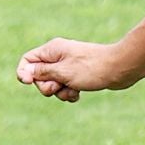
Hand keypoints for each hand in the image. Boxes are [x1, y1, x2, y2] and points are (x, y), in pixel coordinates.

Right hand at [15, 38, 129, 102]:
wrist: (120, 69)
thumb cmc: (91, 68)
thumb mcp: (62, 72)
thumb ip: (42, 72)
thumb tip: (26, 71)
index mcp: (52, 50)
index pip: (28, 60)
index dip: (24, 73)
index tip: (27, 83)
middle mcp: (58, 57)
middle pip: (39, 76)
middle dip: (47, 86)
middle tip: (60, 85)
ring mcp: (68, 67)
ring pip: (53, 85)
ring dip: (60, 92)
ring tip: (73, 90)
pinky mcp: (78, 76)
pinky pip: (65, 88)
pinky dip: (69, 93)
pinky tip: (78, 94)